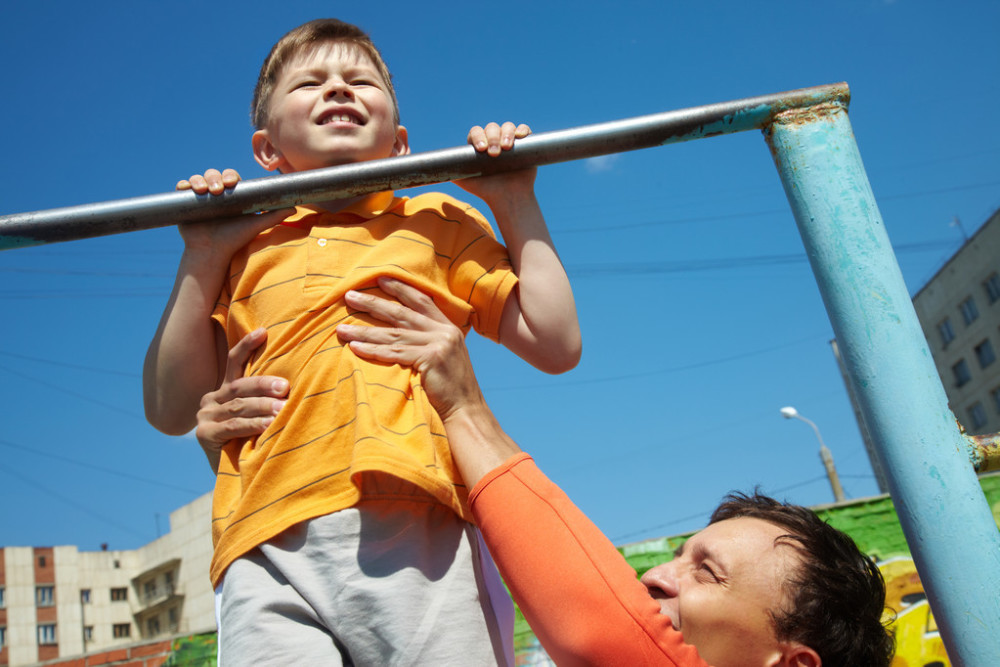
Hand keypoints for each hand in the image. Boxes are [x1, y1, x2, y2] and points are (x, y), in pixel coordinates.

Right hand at [175, 168, 291, 259]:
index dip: (231, 176)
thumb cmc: (235, 239)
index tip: (232, 182)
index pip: (231, 177)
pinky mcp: (186, 202)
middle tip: (219, 190)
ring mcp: (200, 197)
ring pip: (198, 179)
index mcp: (232, 195)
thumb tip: (294, 207)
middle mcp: (216, 193)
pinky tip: (188, 189)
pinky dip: (184, 184)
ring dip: (200, 180)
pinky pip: (182, 187)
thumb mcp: (255, 225)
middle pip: (214, 174)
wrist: (212, 252)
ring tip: (204, 191)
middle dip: (215, 177)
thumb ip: (274, 216)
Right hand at [195, 327, 288, 470]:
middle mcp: (212, 399)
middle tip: (285, 387)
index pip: (234, 362)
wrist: (238, 481)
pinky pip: (233, 426)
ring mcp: (205, 415)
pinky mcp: (204, 434)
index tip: (264, 331)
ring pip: (238, 405)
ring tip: (282, 409)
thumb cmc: (255, 444)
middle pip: (240, 385)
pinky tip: (268, 426)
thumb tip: (296, 383)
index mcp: (226, 390)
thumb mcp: (262, 417)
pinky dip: (252, 425)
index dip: (247, 345)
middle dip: (263, 384)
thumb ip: (268, 399)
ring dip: (262, 406)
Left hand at [338, 277, 520, 485]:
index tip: (379, 280)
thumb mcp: (446, 359)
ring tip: (341, 329)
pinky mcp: (431, 358)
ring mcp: (439, 343)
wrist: (467, 411)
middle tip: (350, 295)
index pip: (421, 301)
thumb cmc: (452, 390)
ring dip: (364, 330)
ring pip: (394, 333)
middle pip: (402, 313)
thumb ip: (431, 343)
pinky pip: (395, 352)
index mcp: (449, 328)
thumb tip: (404, 336)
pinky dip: (373, 350)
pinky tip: (355, 347)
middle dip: (374, 303)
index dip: (400, 289)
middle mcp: (445, 331)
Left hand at [457, 122, 536, 203]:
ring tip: (506, 148)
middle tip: (494, 154)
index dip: (478, 137)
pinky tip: (521, 136)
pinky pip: (523, 130)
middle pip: (491, 127)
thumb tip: (429, 168)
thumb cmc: (486, 190)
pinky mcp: (524, 144)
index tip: (480, 150)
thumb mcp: (464, 181)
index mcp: (478, 146)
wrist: (508, 199)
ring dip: (506, 133)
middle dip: (492, 137)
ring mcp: (509, 141)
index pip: (476, 133)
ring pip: (506, 126)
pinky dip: (522, 130)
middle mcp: (493, 140)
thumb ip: (450, 171)